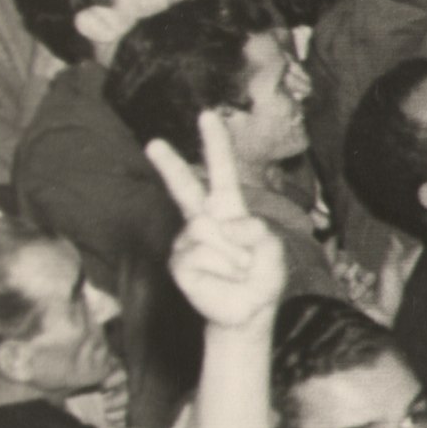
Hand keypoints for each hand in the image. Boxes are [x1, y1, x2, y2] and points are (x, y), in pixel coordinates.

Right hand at [144, 118, 288, 330]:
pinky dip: (221, 268)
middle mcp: (204, 220)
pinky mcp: (179, 262)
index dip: (215, 144)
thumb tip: (226, 225)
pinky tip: (221, 278)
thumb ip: (258, 233)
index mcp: (229, 209)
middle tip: (154, 143)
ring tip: (237, 269)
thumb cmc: (261, 278)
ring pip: (209, 231)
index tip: (207, 115)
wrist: (247, 313)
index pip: (221, 171)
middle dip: (170, 165)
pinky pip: (202, 254)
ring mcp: (188, 241)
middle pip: (185, 187)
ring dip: (233, 254)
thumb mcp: (273, 251)